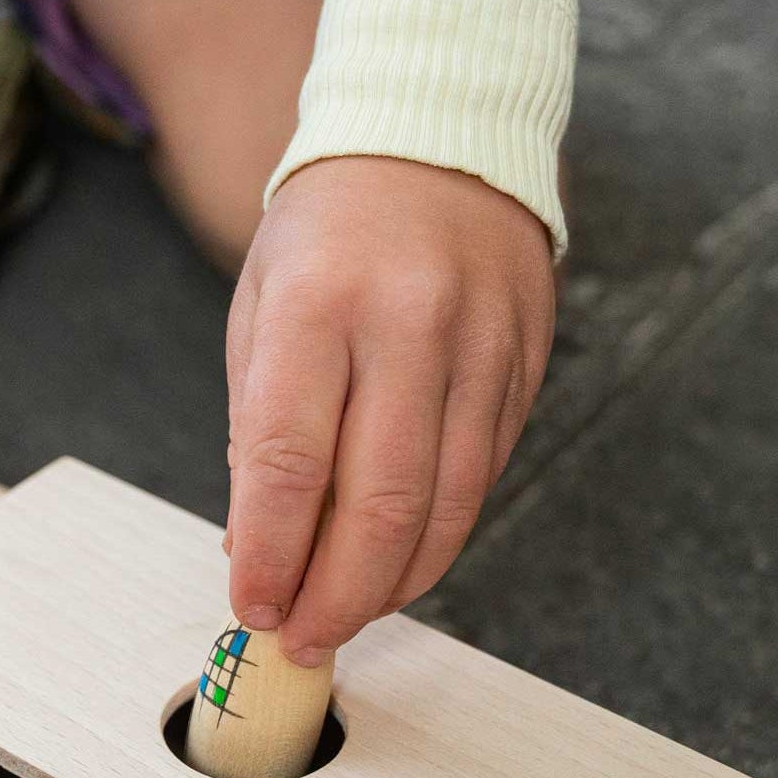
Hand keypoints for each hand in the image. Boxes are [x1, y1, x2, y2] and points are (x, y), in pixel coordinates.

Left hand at [225, 155, 555, 663]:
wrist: (435, 139)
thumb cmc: (327, 234)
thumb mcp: (261, 308)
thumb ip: (257, 428)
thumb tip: (255, 547)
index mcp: (317, 304)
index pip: (286, 460)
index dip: (270, 554)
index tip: (252, 607)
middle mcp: (407, 324)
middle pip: (379, 503)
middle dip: (336, 595)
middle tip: (303, 638)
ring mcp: (479, 345)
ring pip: (446, 506)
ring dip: (394, 585)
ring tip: (347, 616)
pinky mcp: (525, 365)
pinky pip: (483, 479)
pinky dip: (439, 539)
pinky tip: (399, 564)